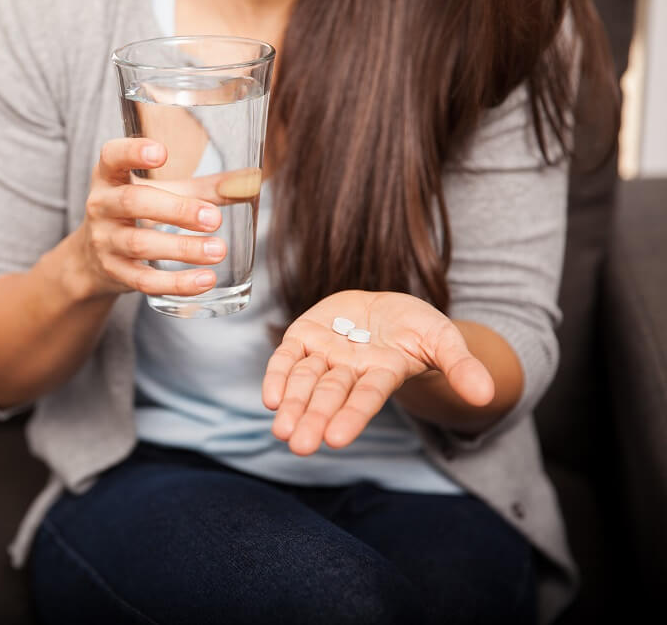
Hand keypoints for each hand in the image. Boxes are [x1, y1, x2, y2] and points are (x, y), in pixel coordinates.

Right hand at [71, 138, 226, 297]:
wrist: (94, 258)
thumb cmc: (138, 213)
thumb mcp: (161, 193)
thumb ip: (203, 188)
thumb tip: (251, 181)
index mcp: (111, 176)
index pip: (112, 156)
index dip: (132, 152)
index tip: (161, 153)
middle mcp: (102, 205)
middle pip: (134, 203)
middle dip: (176, 210)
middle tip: (213, 218)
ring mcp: (105, 241)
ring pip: (141, 244)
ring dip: (183, 249)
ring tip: (218, 250)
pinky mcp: (115, 273)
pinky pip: (145, 281)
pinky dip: (177, 283)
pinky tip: (205, 281)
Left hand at [262, 291, 494, 455]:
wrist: (386, 310)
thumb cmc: (418, 330)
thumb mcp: (444, 339)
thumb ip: (461, 366)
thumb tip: (486, 395)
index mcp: (383, 373)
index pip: (366, 398)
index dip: (351, 417)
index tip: (336, 440)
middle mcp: (350, 370)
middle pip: (330, 396)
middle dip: (314, 420)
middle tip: (298, 446)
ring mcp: (325, 354)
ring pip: (305, 382)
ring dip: (292, 405)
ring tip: (280, 429)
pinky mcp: (305, 336)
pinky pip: (287, 358)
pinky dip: (277, 376)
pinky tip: (269, 399)